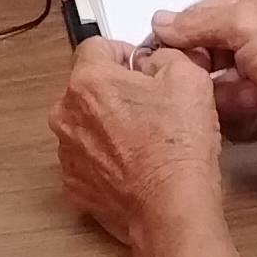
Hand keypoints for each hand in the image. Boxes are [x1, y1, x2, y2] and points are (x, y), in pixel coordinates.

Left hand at [51, 39, 230, 250]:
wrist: (172, 209)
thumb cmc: (177, 151)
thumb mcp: (189, 78)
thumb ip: (164, 55)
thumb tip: (154, 59)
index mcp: (88, 82)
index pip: (95, 47)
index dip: (124, 53)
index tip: (141, 67)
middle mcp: (67, 116)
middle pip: (88, 87)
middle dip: (116, 91)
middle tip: (151, 106)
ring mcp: (68, 153)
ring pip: (87, 124)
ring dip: (110, 126)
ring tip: (146, 139)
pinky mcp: (75, 185)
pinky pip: (88, 158)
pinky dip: (107, 158)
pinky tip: (135, 165)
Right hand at [146, 0, 256, 158]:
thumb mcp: (245, 22)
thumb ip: (198, 21)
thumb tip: (160, 22)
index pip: (200, 15)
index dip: (181, 35)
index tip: (162, 51)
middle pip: (203, 55)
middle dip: (206, 69)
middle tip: (213, 75)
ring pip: (212, 89)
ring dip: (225, 95)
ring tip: (251, 96)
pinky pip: (227, 116)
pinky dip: (237, 117)